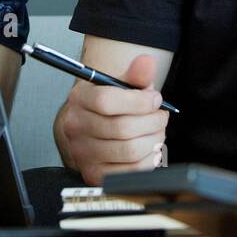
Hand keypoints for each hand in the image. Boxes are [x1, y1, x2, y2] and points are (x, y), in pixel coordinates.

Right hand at [57, 54, 168, 185]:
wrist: (93, 131)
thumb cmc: (112, 106)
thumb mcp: (122, 85)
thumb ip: (136, 74)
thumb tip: (147, 62)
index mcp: (79, 99)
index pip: (106, 101)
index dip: (139, 101)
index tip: (155, 99)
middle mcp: (75, 127)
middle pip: (122, 128)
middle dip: (152, 122)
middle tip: (160, 116)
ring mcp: (83, 153)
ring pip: (130, 150)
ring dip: (153, 140)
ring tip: (157, 131)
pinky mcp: (95, 174)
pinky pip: (132, 170)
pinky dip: (149, 158)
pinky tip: (150, 147)